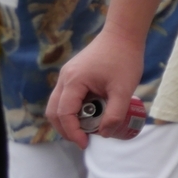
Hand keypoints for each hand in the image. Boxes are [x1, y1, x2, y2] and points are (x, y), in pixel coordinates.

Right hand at [48, 28, 145, 147]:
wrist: (122, 34)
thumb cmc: (124, 58)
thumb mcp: (124, 90)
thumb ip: (115, 114)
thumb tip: (104, 133)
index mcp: (74, 81)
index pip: (64, 114)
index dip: (72, 132)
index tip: (85, 143)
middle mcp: (64, 79)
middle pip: (53, 112)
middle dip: (65, 130)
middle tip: (82, 140)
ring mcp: (66, 76)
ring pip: (56, 105)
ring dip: (67, 121)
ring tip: (85, 129)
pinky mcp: (72, 75)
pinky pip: (64, 98)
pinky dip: (71, 110)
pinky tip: (88, 114)